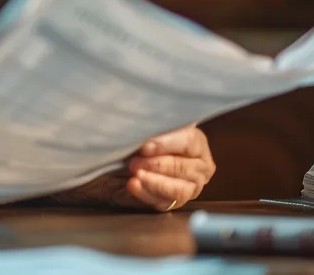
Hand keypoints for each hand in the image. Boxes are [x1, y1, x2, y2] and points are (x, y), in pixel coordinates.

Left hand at [52, 125, 215, 211]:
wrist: (115, 158)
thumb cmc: (134, 135)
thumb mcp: (141, 123)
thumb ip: (151, 121)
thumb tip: (143, 110)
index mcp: (196, 142)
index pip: (189, 142)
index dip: (167, 144)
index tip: (144, 146)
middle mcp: (198, 166)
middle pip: (184, 167)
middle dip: (158, 165)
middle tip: (134, 162)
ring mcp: (189, 187)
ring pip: (179, 190)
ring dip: (154, 182)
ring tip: (134, 176)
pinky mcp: (172, 202)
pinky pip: (164, 203)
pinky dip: (146, 194)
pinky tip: (132, 186)